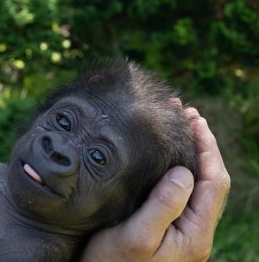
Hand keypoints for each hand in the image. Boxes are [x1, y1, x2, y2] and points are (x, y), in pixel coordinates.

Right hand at [80, 107, 229, 261]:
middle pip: (209, 181)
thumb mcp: (136, 236)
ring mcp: (182, 232)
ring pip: (197, 187)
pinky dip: (178, 169)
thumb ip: (164, 205)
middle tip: (186, 115)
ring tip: (179, 128)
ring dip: (191, 155)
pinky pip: (182, 194)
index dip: (207, 148)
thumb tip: (185, 171)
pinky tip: (164, 158)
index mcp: (194, 234)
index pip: (213, 182)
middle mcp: (194, 233)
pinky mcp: (168, 230)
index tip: (193, 120)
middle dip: (201, 145)